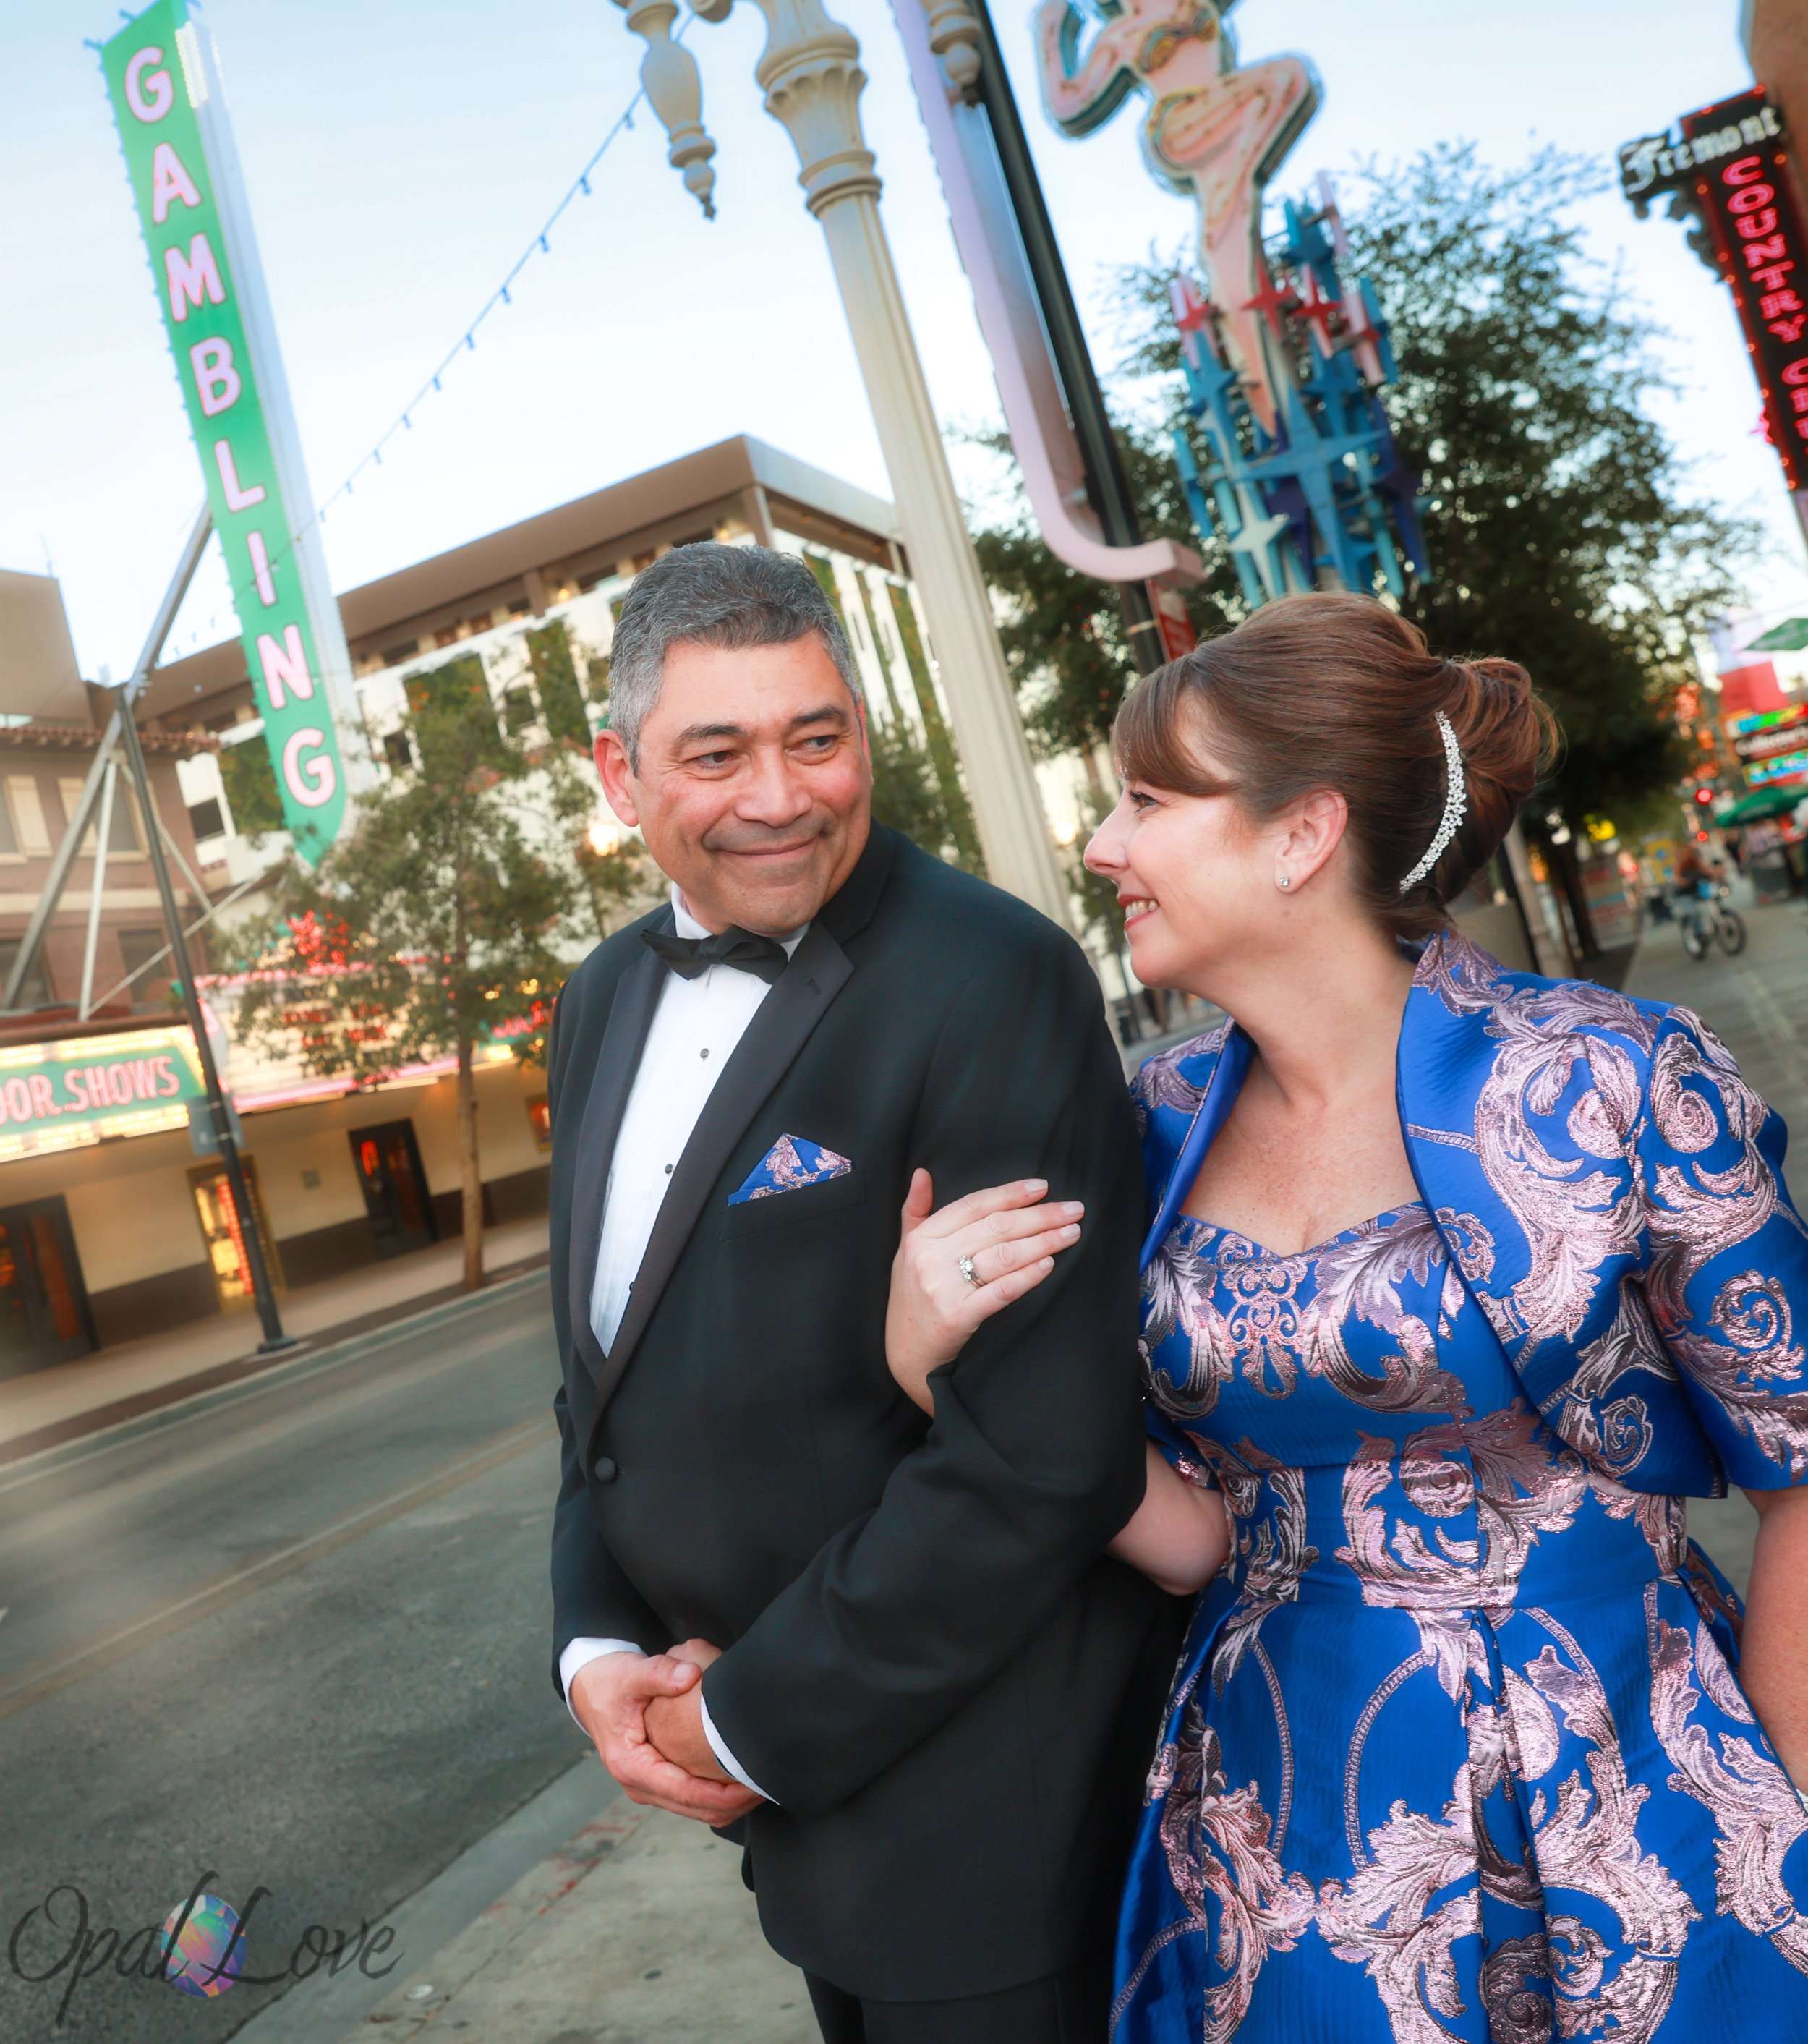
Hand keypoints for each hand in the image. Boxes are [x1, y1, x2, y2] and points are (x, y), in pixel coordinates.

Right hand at [568, 1649, 759, 1823]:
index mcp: (631, 1765)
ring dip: (727, 1803)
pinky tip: (740, 1779)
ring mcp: (648, 1786)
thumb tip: (690, 1675)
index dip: (721, 1793)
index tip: (752, 1786)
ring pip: (695, 1809)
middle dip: (732, 1803)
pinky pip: (691, 1798)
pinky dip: (717, 1795)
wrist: (591, 1688)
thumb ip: (660, 1673)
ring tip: (761, 1786)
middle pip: (694, 1808)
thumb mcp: (631, 1673)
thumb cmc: (611, 1681)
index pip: (684, 1791)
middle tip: (768, 1787)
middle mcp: (638, 1784)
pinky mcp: (658, 1779)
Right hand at [884, 1171, 1082, 1413]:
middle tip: (1074, 1210)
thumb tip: (921, 1173)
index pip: (973, 1205)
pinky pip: (1001, 1291)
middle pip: (996, 1228)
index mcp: (921, 1238)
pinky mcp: (957, 1317)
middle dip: (1040, 1216)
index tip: (1043, 1187)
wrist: (905, 1354)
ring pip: (1003, 1256)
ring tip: (1071, 1233)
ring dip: (1044, 1241)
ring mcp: (943, 1288)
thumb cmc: (911, 1298)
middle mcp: (930, 1259)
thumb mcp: (905, 1251)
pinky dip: (1028, 1275)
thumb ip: (915, 1210)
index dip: (1010, 1193)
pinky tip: (1050, 1264)